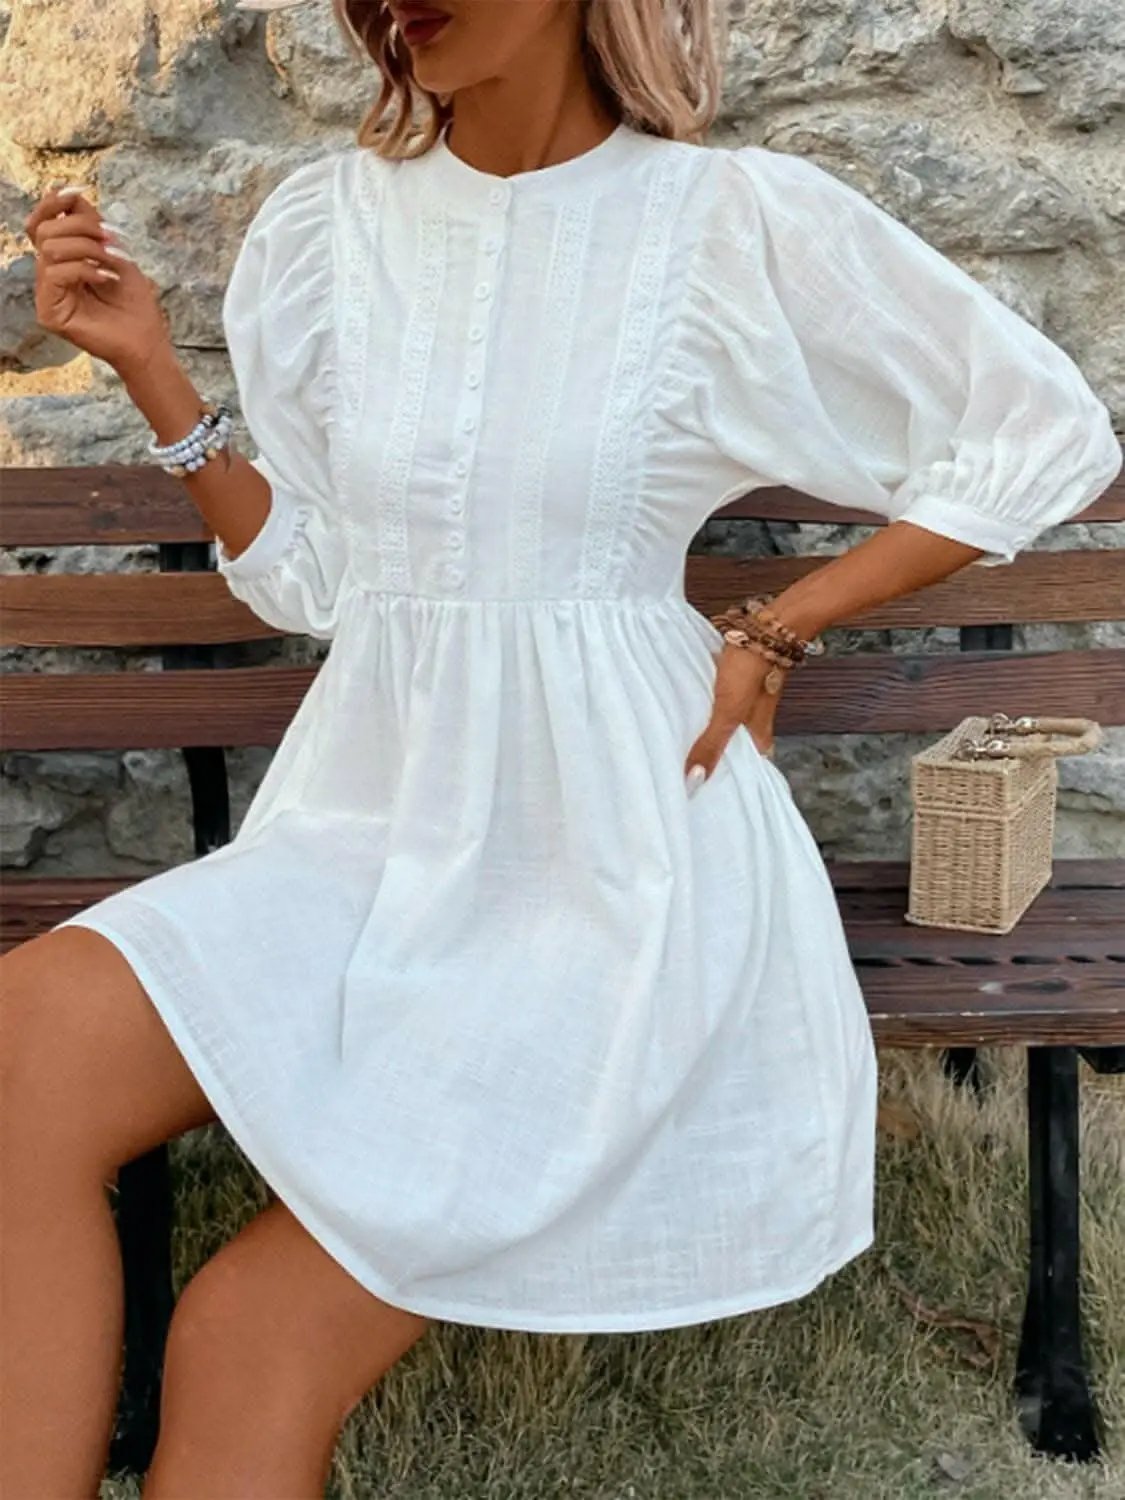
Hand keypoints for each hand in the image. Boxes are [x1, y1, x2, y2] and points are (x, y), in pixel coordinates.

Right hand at [24, 184, 170, 374]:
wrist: (148, 343)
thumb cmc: (135, 304)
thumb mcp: (115, 254)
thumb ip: (91, 226)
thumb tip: (68, 193)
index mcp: (62, 261)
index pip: (41, 224)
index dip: (53, 204)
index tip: (78, 192)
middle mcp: (49, 276)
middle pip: (45, 230)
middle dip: (81, 227)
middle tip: (111, 240)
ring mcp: (48, 296)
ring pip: (50, 248)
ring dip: (88, 248)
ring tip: (113, 262)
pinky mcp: (49, 313)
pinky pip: (55, 273)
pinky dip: (84, 270)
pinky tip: (107, 279)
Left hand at [683, 641, 785, 792]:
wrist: (766, 627)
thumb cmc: (752, 670)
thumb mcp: (728, 712)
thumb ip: (711, 744)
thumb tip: (695, 780)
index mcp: (758, 738)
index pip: (745, 770)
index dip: (725, 781)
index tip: (701, 793)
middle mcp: (754, 724)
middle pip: (731, 748)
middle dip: (710, 757)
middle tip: (683, 771)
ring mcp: (745, 702)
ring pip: (722, 725)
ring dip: (704, 733)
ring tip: (677, 745)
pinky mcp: (734, 683)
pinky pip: (715, 702)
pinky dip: (703, 709)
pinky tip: (686, 710)